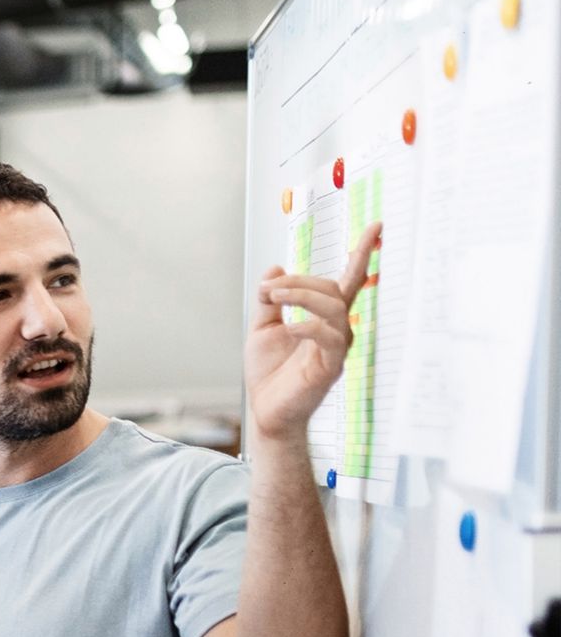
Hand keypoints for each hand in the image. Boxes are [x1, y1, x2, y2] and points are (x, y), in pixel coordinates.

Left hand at [245, 221, 378, 443]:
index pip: (348, 281)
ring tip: (274, 299)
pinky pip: (330, 338)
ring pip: (333, 308)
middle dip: (299, 281)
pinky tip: (289, 328)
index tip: (375, 227)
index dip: (362, 254)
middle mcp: (337, 329)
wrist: (265, 410)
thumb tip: (274, 268)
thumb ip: (269, 300)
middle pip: (332, 289)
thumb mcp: (261, 328)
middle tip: (270, 289)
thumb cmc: (269, 373)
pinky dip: (307, 326)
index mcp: (324, 318)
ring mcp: (336, 348)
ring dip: (301, 296)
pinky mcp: (331, 367)